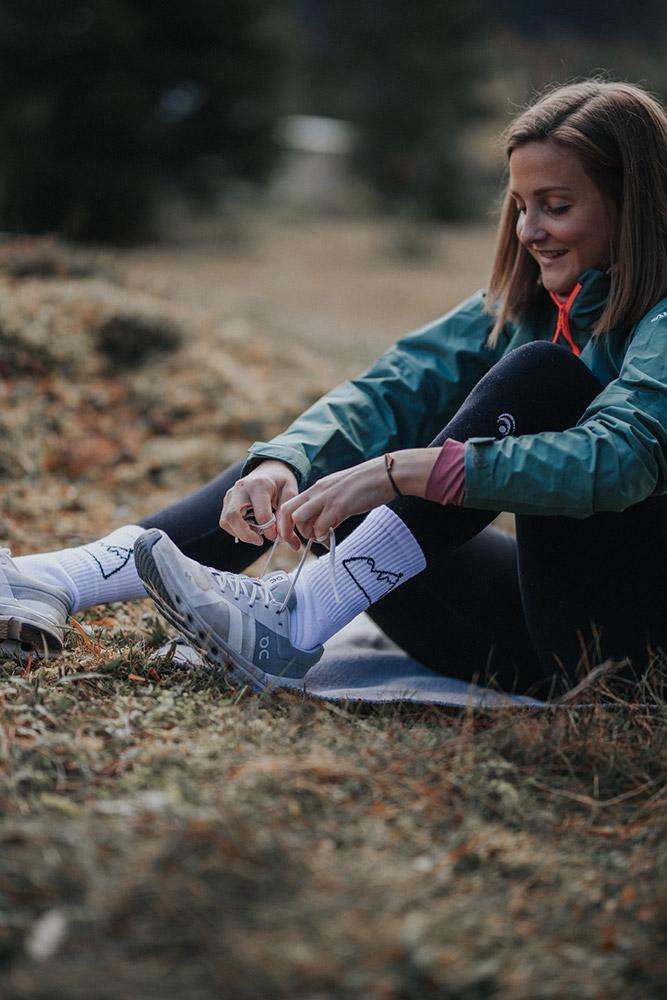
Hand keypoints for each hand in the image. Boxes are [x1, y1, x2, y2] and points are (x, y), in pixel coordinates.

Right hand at [220, 460, 298, 545]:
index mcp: (259, 485)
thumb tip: (282, 539)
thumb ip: (286, 515)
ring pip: (226, 521)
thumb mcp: (290, 494)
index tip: (277, 537)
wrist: (269, 470)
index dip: (270, 531)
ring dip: (240, 533)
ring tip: (257, 532)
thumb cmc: (281, 483)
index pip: (261, 515)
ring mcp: (231, 494)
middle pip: (233, 516)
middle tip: (260, 541)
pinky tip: (250, 527)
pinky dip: (236, 530)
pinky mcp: (227, 501)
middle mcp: (241, 488)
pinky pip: (225, 521)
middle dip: (246, 535)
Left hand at [276, 449, 439, 544]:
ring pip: (300, 519)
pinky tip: (330, 539)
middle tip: (298, 543)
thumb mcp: (341, 493)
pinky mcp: (340, 506)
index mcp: (317, 488)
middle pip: (287, 512)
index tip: (292, 537)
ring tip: (320, 538)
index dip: (285, 523)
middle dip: (287, 531)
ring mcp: (327, 498)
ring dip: (307, 534)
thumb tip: (323, 526)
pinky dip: (322, 537)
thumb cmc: (367, 485)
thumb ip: (329, 507)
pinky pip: (321, 527)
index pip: (288, 505)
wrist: (385, 475)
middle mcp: (317, 492)